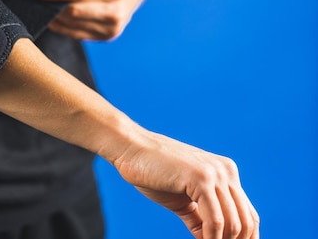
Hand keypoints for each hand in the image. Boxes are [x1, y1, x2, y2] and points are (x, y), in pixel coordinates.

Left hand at [34, 0, 148, 39]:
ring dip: (55, 18)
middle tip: (38, 1)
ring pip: (74, 25)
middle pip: (76, 12)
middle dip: (54, 7)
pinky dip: (62, 28)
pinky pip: (77, 35)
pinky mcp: (106, 37)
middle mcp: (117, 12)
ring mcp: (112, 28)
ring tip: (44, 9)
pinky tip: (53, 21)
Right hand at [108, 129, 259, 238]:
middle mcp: (226, 171)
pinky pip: (215, 220)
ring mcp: (215, 173)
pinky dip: (211, 238)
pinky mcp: (201, 178)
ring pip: (234, 223)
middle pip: (246, 220)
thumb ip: (200, 218)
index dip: (245, 238)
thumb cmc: (151, 172)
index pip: (248, 214)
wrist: (130, 148)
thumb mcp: (182, 200)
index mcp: (225, 173)